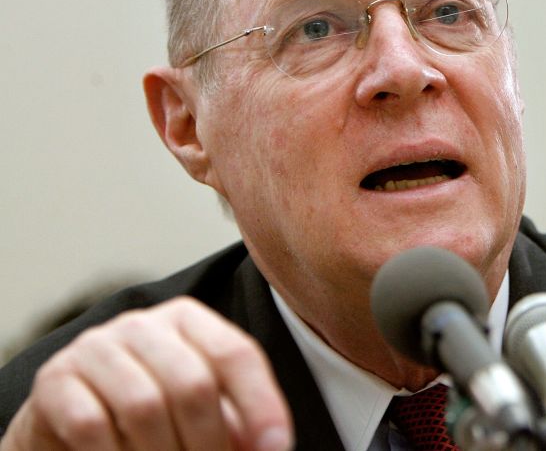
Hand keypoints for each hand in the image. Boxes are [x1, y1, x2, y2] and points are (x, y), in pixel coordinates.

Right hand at [0, 297, 292, 450]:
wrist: (70, 418)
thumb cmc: (156, 415)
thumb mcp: (201, 408)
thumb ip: (238, 420)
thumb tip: (273, 448)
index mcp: (189, 320)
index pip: (237, 354)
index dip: (263, 405)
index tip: (277, 449)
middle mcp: (143, 325)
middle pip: (194, 383)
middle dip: (211, 442)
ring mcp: (95, 347)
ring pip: (146, 406)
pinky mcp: (54, 380)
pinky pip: (93, 425)